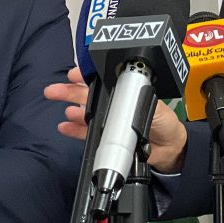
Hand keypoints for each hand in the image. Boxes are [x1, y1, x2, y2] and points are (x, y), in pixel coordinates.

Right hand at [44, 67, 188, 172]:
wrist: (169, 149)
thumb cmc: (165, 123)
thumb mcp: (156, 108)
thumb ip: (139, 102)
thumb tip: (126, 97)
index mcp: (127, 91)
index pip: (104, 81)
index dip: (87, 76)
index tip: (73, 74)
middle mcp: (115, 104)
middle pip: (89, 94)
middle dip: (70, 89)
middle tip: (54, 89)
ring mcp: (109, 120)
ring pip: (85, 111)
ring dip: (70, 107)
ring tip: (59, 104)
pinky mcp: (107, 137)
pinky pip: (86, 131)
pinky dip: (74, 129)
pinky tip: (64, 126)